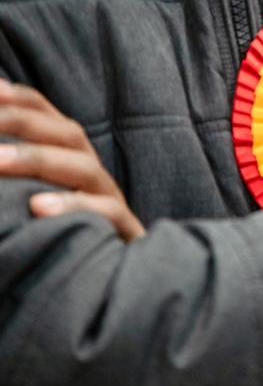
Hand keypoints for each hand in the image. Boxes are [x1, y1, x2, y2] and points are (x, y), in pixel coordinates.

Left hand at [0, 78, 144, 240]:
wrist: (120, 286)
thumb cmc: (65, 240)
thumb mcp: (36, 201)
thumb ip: (18, 173)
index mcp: (72, 159)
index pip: (49, 116)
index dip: (21, 99)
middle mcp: (93, 172)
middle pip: (67, 134)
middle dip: (22, 122)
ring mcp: (110, 200)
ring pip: (83, 167)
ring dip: (37, 159)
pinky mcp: (122, 231)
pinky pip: (104, 213)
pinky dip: (73, 206)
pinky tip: (38, 208)